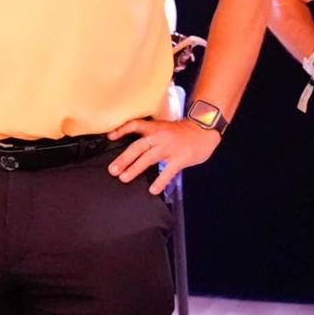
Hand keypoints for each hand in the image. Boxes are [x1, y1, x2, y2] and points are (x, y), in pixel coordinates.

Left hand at [105, 117, 220, 195]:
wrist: (203, 130)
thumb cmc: (182, 132)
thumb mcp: (164, 128)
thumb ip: (151, 136)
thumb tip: (134, 148)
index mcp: (155, 127)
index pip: (135, 124)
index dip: (122, 129)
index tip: (109, 136)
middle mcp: (160, 136)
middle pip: (138, 146)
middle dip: (124, 158)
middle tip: (112, 170)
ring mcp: (170, 147)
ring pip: (148, 158)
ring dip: (135, 169)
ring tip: (124, 178)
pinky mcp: (180, 158)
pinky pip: (168, 171)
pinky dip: (160, 181)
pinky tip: (152, 190)